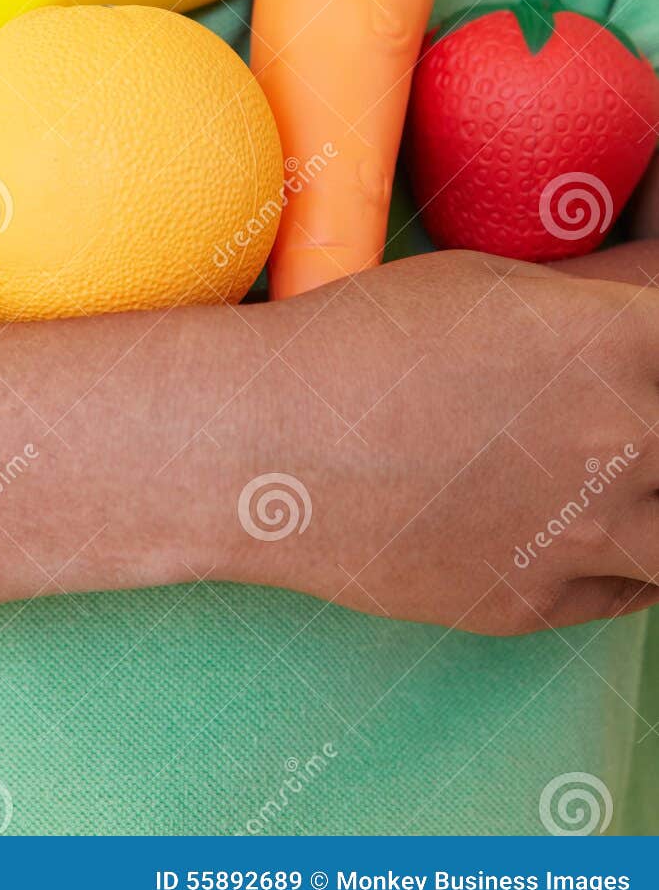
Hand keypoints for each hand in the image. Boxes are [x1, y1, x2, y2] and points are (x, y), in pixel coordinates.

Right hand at [228, 251, 658, 634]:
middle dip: (657, 423)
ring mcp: (591, 533)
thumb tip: (654, 293)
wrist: (270, 442)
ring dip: (657, 504)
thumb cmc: (369, 341)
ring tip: (619, 482)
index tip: (642, 353)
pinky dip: (628, 559)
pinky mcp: (541, 602)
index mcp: (626, 342)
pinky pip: (635, 590)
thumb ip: (607, 299)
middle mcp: (629, 441)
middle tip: (622, 421)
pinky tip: (588, 524)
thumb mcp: (498, 286)